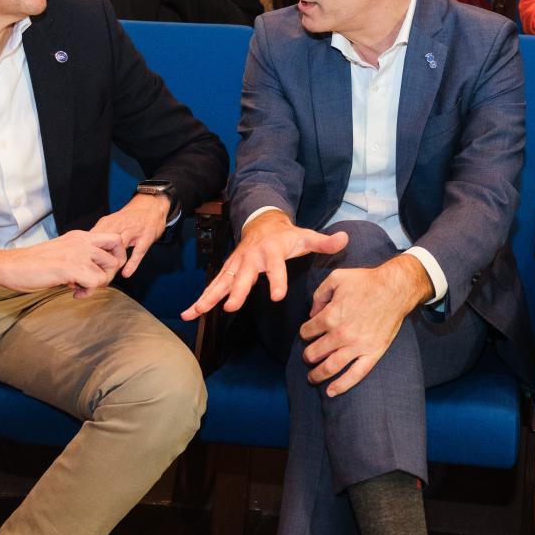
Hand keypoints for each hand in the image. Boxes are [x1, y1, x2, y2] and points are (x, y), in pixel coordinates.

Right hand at [0, 230, 126, 295]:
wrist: (11, 266)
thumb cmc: (34, 264)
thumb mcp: (63, 253)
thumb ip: (81, 259)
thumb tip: (97, 274)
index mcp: (81, 236)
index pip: (115, 239)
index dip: (115, 257)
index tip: (103, 270)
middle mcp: (82, 241)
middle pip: (117, 256)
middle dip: (110, 274)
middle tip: (94, 282)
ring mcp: (77, 253)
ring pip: (107, 272)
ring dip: (97, 285)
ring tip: (79, 288)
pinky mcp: (70, 267)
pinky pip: (95, 282)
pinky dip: (87, 292)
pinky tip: (74, 293)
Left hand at [91, 192, 169, 279]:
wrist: (152, 204)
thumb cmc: (130, 217)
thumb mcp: (112, 222)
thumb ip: (100, 234)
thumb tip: (83, 248)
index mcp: (108, 222)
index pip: (93, 237)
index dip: (86, 251)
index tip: (81, 264)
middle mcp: (120, 225)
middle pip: (105, 242)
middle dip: (98, 258)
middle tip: (92, 273)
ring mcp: (134, 231)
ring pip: (120, 246)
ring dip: (113, 261)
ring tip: (107, 275)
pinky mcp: (146, 237)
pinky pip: (138, 252)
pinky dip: (132, 263)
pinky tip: (126, 273)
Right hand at [180, 210, 348, 319]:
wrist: (262, 221)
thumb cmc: (287, 235)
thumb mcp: (306, 235)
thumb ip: (325, 242)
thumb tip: (345, 239)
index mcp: (272, 251)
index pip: (275, 267)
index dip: (277, 280)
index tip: (278, 296)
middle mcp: (251, 257)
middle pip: (243, 276)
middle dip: (237, 291)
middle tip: (230, 307)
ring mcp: (236, 264)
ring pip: (221, 282)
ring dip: (208, 297)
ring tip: (194, 313)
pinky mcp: (228, 271)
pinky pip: (213, 286)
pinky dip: (201, 299)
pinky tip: (189, 313)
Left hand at [298, 255, 431, 395]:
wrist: (395, 289)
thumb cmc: (365, 281)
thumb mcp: (336, 278)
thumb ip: (319, 294)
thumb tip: (311, 313)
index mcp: (330, 316)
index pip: (307, 332)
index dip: (304, 333)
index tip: (308, 333)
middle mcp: (341, 334)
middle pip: (314, 352)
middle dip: (307, 356)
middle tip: (308, 357)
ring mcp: (357, 346)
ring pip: (330, 367)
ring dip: (317, 375)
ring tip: (311, 378)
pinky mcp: (372, 353)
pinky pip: (356, 374)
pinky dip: (342, 386)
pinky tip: (331, 392)